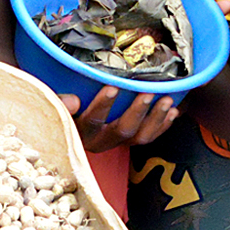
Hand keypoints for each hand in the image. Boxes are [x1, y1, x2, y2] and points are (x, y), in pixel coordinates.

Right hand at [60, 86, 177, 152]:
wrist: (71, 121)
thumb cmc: (64, 106)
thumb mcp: (55, 101)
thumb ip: (60, 100)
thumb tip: (73, 101)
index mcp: (79, 132)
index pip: (90, 121)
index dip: (102, 106)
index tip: (112, 88)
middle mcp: (99, 141)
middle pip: (121, 130)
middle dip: (137, 112)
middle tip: (149, 93)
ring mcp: (117, 142)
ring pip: (140, 137)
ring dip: (156, 118)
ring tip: (168, 101)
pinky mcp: (129, 141)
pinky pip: (149, 137)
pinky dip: (162, 125)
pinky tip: (173, 111)